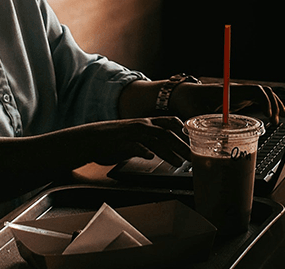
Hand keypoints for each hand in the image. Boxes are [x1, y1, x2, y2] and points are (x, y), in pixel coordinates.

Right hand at [63, 117, 190, 166]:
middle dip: (182, 145)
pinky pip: (134, 147)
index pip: (170, 122)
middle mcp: (142, 126)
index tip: (194, 139)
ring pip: (154, 140)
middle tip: (193, 157)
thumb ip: (149, 138)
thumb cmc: (113, 138)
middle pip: (167, 133)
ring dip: (168, 151)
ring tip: (179, 162)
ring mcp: (132, 134)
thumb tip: (163, 147)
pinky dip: (143, 151)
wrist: (90, 138)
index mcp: (146, 122)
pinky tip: (150, 157)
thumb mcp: (134, 134)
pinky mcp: (121, 144)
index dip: (184, 129)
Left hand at [169, 81, 284, 124]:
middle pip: (263, 92)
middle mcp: (236, 91)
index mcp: (229, 91)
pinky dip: (267, 106)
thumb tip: (215, 150)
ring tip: (282, 117)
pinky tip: (273, 116)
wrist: (182, 94)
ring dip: (274, 104)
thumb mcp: (195, 116)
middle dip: (274, 104)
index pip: (255, 90)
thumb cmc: (187, 101)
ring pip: (262, 94)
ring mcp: (238, 95)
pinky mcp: (237, 100)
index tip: (268, 115)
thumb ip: (204, 131)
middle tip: (275, 121)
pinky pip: (257, 99)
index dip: (265, 102)